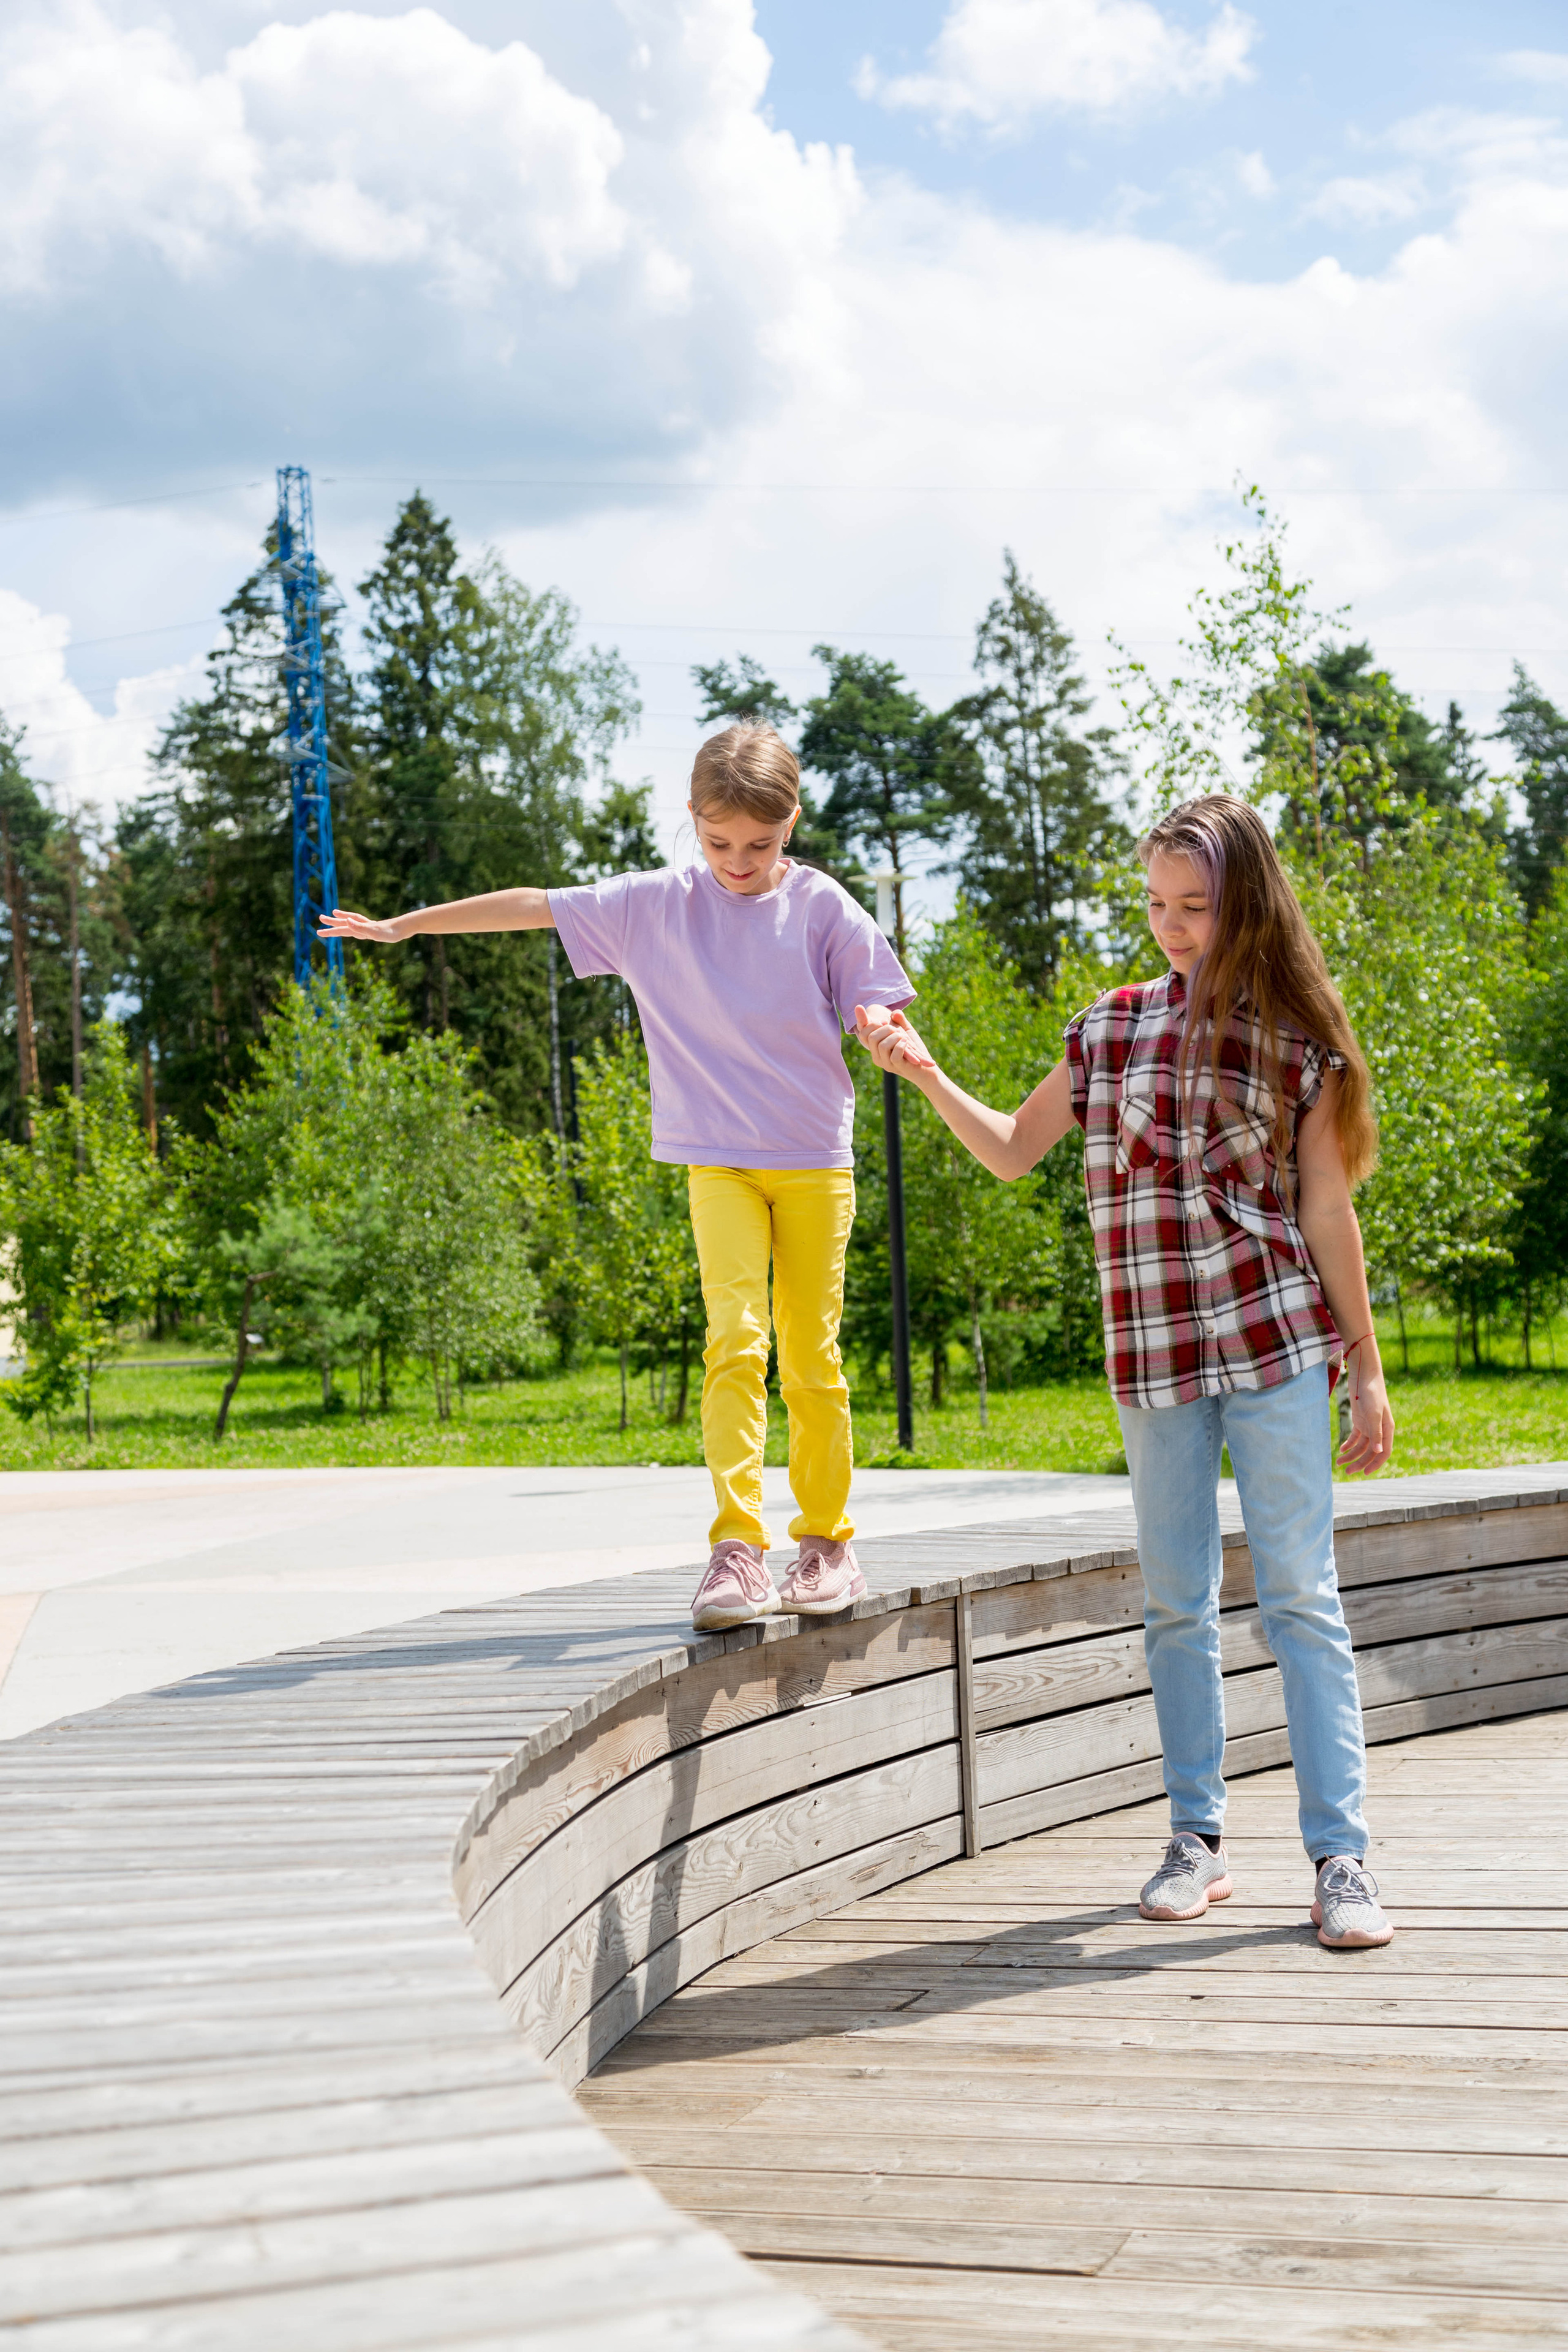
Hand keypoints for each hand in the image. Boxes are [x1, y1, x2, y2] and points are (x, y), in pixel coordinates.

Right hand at [317, 907, 402, 945]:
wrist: (405, 928)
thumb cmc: (391, 932)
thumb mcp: (374, 932)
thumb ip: (360, 927)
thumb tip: (346, 921)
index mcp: (361, 927)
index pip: (342, 929)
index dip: (331, 930)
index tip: (318, 932)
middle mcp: (363, 925)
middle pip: (345, 922)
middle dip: (332, 921)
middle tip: (320, 917)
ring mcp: (369, 926)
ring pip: (352, 922)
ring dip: (343, 918)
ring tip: (335, 913)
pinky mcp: (376, 928)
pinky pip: (361, 925)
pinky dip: (355, 924)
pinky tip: (355, 925)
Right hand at [855, 1002, 935, 1075]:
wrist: (926, 1068)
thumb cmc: (915, 1050)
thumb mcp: (905, 1031)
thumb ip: (899, 1021)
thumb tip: (894, 1013)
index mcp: (875, 1049)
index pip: (863, 1033)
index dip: (871, 1023)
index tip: (886, 1021)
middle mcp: (878, 1057)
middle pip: (872, 1038)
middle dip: (885, 1029)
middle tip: (897, 1030)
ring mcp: (887, 1064)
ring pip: (882, 1046)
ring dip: (895, 1036)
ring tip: (903, 1037)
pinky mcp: (899, 1067)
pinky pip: (895, 1056)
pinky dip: (901, 1046)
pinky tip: (906, 1042)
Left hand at [1337, 1348, 1393, 1475]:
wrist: (1363, 1375)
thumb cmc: (1371, 1393)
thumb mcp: (1373, 1414)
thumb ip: (1376, 1433)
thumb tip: (1378, 1452)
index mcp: (1387, 1429)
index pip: (1384, 1452)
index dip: (1375, 1464)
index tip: (1364, 1473)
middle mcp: (1379, 1429)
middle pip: (1371, 1452)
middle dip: (1359, 1462)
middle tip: (1347, 1472)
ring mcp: (1369, 1425)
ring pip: (1361, 1446)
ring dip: (1351, 1455)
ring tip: (1339, 1463)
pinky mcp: (1360, 1420)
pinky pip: (1355, 1437)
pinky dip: (1348, 1444)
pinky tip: (1341, 1449)